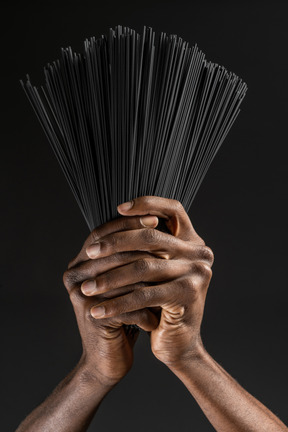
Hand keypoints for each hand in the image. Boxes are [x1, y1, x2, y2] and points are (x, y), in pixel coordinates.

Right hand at [63, 214, 159, 386]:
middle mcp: (74, 275)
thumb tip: (157, 222)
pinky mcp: (89, 315)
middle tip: (169, 240)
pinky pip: (124, 304)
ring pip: (120, 275)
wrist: (107, 359)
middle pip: (111, 249)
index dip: (129, 224)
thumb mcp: (125, 283)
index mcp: (80, 263)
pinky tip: (159, 317)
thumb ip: (130, 256)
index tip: (156, 218)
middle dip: (142, 243)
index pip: (103, 232)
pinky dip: (145, 310)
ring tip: (173, 274)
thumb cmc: (122, 317)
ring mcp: (79, 294)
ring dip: (149, 277)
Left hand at [82, 196, 213, 370]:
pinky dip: (117, 303)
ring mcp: (197, 273)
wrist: (179, 345)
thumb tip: (114, 222)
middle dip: (115, 243)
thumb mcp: (156, 272)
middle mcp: (200, 254)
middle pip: (151, 237)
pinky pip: (143, 295)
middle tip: (89, 253)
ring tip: (87, 288)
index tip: (119, 207)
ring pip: (143, 267)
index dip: (148, 203)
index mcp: (193, 243)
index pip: (173, 210)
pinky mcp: (188, 295)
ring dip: (110, 278)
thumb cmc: (161, 305)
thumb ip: (147, 248)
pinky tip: (98, 311)